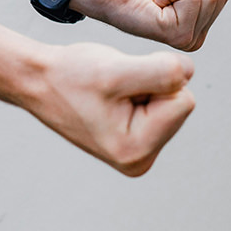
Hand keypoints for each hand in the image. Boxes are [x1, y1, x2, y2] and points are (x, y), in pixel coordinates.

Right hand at [23, 42, 195, 175]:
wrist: (41, 80)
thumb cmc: (72, 75)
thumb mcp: (117, 70)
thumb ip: (163, 72)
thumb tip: (189, 74)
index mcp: (137, 151)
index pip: (184, 101)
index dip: (157, 80)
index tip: (121, 84)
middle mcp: (141, 159)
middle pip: (180, 103)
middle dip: (152, 85)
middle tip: (114, 87)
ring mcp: (140, 152)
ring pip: (172, 100)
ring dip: (146, 86)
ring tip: (111, 91)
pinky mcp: (138, 140)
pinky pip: (161, 103)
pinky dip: (142, 89)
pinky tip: (114, 95)